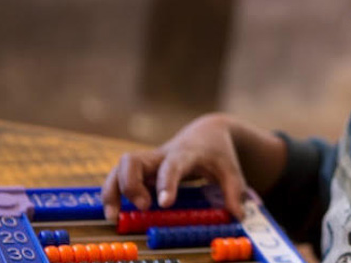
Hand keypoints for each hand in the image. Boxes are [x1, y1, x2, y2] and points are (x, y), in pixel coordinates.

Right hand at [101, 113, 285, 221]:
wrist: (207, 132)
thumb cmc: (219, 153)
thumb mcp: (232, 171)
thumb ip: (235, 192)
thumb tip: (238, 217)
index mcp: (185, 154)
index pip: (172, 165)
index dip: (166, 183)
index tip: (164, 203)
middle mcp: (161, 155)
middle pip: (132, 160)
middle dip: (130, 185)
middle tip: (144, 207)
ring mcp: (148, 161)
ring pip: (118, 167)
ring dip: (112, 191)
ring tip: (114, 216)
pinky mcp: (141, 169)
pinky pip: (118, 176)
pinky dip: (111, 192)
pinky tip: (113, 212)